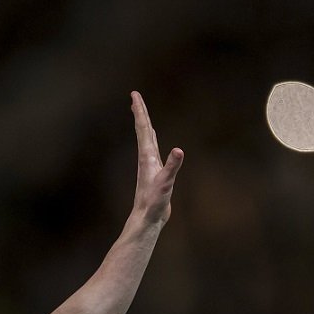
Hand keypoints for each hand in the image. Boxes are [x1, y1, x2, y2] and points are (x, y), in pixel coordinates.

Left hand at [131, 91, 183, 226]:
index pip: (143, 128)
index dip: (140, 111)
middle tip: (135, 96)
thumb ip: (172, 167)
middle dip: (140, 112)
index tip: (134, 95)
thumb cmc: (154, 203)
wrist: (147, 219)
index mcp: (147, 157)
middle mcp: (146, 158)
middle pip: (142, 130)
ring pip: (146, 140)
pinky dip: (152, 140)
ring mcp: (149, 165)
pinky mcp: (154, 172)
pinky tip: (152, 141)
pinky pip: (152, 150)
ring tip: (141, 114)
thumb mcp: (165, 184)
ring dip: (144, 125)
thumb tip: (179, 150)